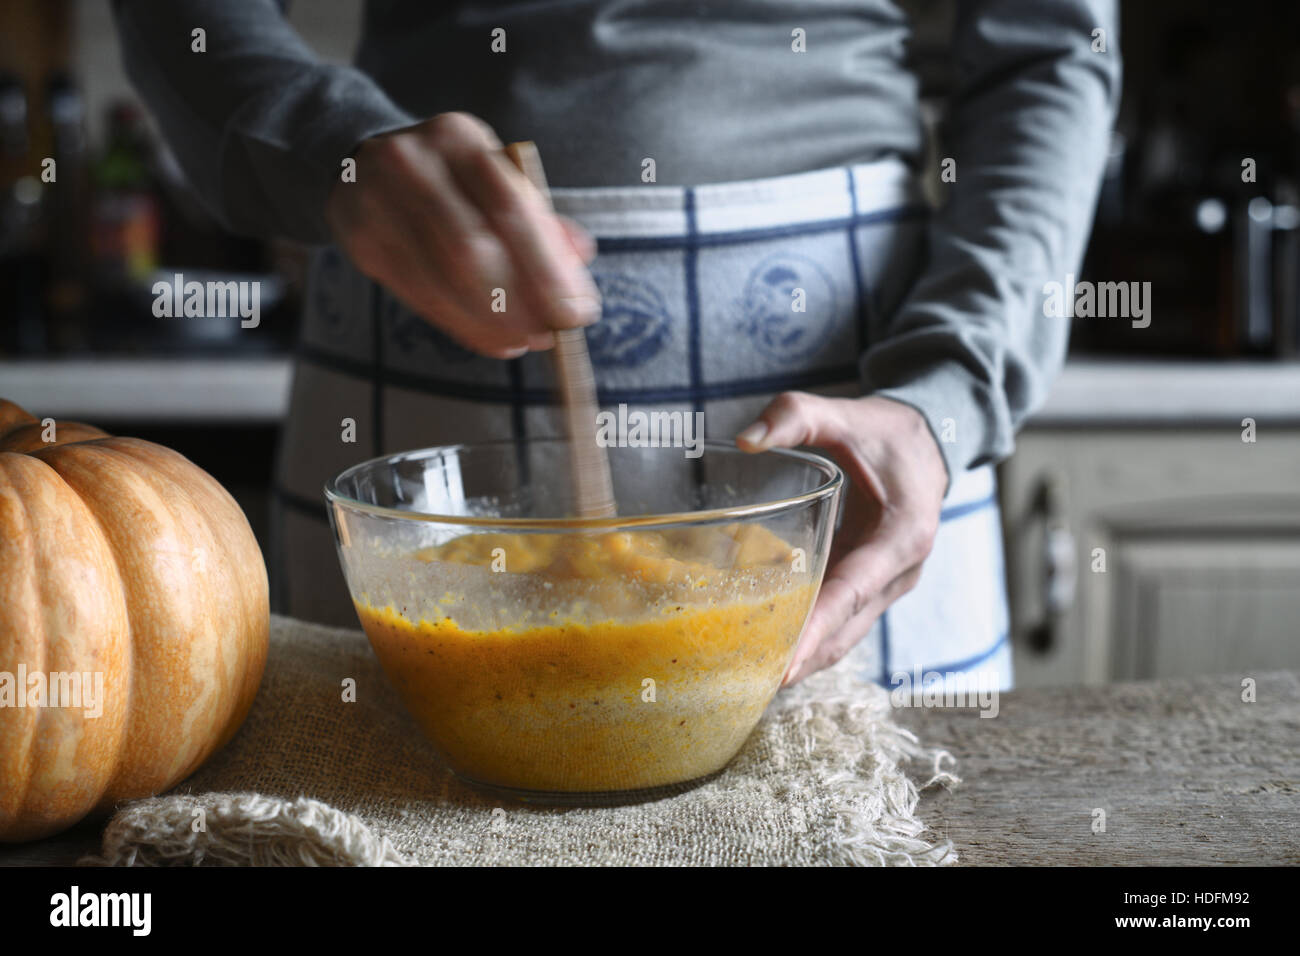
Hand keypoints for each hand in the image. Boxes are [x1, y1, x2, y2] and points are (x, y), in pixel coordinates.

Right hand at [326, 112, 600, 357]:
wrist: (359, 163)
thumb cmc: (450, 178)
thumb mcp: (493, 178)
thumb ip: (539, 218)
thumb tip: (582, 257)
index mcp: (459, 139)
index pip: (510, 207)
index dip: (547, 268)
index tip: (578, 311)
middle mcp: (412, 165)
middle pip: (472, 249)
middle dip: (521, 303)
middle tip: (553, 336)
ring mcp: (378, 204)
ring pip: (443, 280)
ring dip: (494, 323)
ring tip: (527, 341)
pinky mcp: (363, 244)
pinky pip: (421, 298)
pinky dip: (465, 327)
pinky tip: (497, 341)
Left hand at [735, 393, 948, 685]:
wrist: (930, 440)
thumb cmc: (886, 430)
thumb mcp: (845, 414)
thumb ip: (797, 416)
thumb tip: (747, 439)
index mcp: (902, 535)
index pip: (853, 592)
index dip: (818, 629)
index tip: (786, 663)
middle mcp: (900, 571)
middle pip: (848, 627)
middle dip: (804, 658)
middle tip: (753, 683)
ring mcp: (889, 584)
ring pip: (846, 633)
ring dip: (807, 658)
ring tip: (755, 680)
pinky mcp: (874, 585)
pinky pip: (842, 620)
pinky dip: (812, 639)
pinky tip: (772, 651)